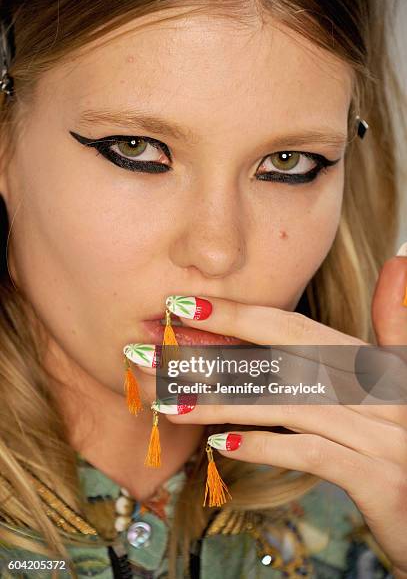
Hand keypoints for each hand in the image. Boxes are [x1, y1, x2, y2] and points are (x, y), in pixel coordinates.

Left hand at [155, 250, 406, 572]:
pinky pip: (313, 456)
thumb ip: (392, 325)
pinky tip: (220, 445)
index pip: (294, 329)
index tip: (183, 304)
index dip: (239, 314)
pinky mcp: (378, 479)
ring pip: (286, 406)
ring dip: (221, 403)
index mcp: (372, 363)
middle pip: (279, 362)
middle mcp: (376, 392)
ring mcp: (379, 435)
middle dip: (211, 352)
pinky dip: (266, 448)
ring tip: (166, 401)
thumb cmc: (403, 435)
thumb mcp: (399, 379)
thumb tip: (398, 263)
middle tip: (147, 350)